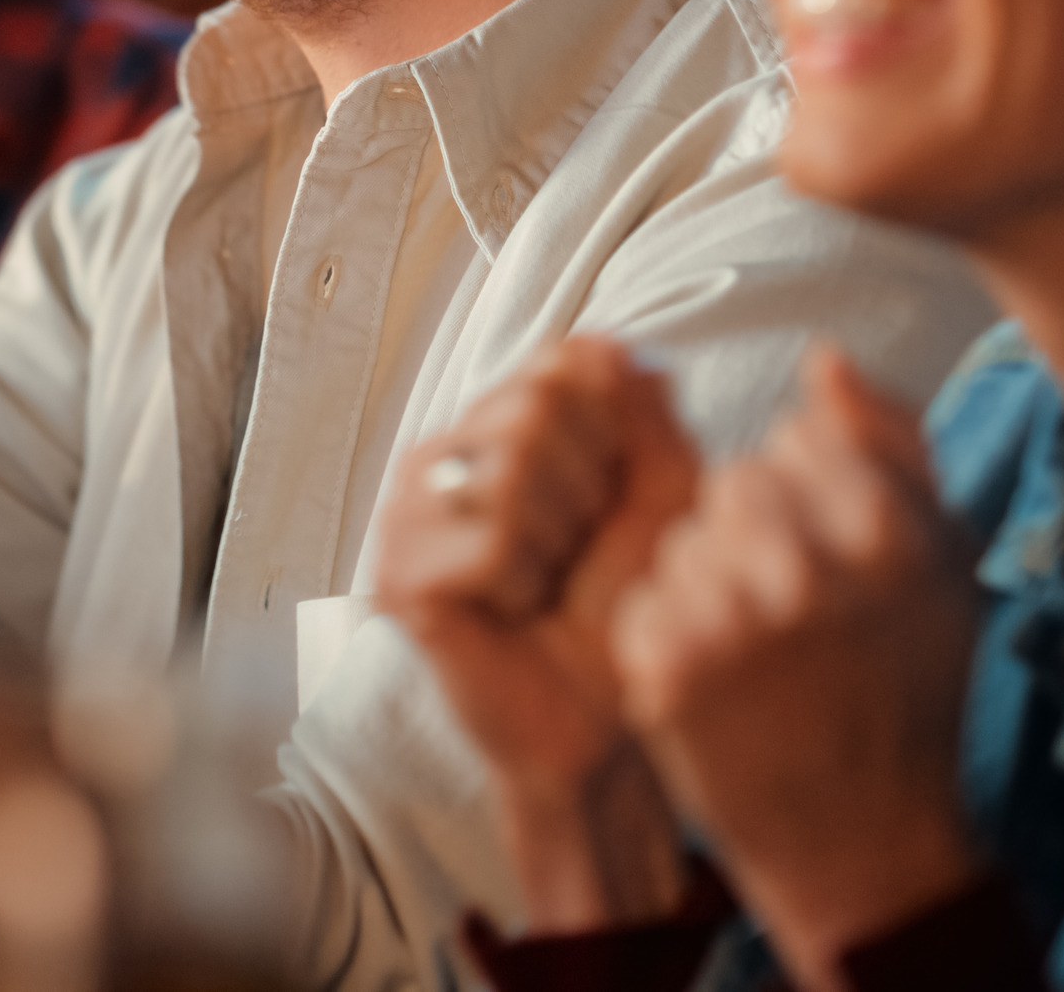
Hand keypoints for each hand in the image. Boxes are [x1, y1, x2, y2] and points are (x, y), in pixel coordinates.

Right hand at [373, 338, 698, 926]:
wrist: (602, 719)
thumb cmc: (628, 606)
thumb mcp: (664, 497)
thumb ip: (646, 416)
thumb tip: (612, 345)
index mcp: (495, 424)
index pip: (560, 362)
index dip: (613, 433)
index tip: (611, 499)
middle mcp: (440, 455)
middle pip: (533, 407)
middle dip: (587, 486)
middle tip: (574, 549)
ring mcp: (408, 513)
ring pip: (510, 471)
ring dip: (559, 539)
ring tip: (547, 580)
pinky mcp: (399, 575)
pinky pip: (489, 541)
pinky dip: (527, 581)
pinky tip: (516, 610)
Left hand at [610, 347, 984, 983]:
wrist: (862, 839)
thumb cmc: (905, 688)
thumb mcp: (943, 564)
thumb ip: (891, 443)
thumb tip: (824, 359)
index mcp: (885, 528)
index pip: (796, 442)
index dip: (811, 499)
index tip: (834, 564)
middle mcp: (805, 565)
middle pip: (734, 482)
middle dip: (755, 533)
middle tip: (794, 615)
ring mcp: (729, 616)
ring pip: (685, 536)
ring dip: (710, 581)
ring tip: (760, 653)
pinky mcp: (663, 664)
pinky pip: (645, 595)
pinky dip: (670, 632)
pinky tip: (719, 682)